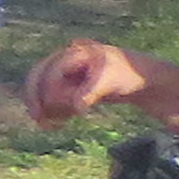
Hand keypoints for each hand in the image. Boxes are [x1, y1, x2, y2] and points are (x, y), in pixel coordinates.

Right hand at [30, 36, 149, 127]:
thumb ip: (90, 92)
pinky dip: (53, 109)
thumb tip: (75, 106)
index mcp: (75, 53)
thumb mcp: (110, 81)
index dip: (48, 91)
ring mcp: (67, 71)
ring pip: (42, 88)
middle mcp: (66, 59)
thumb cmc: (129, 75)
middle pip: (38, 76)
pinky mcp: (71, 84)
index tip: (53, 111)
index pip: (50, 71)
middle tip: (37, 119)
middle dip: (35, 98)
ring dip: (44, 107)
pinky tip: (61, 121)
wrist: (143, 79)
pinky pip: (52, 96)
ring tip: (53, 124)